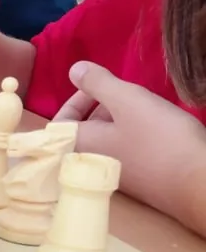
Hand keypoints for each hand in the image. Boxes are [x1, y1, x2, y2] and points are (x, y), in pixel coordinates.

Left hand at [56, 61, 205, 227]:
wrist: (195, 181)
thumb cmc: (158, 138)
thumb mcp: (128, 101)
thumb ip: (98, 83)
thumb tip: (74, 70)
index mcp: (78, 145)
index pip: (58, 123)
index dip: (75, 100)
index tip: (98, 86)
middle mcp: (89, 163)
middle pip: (83, 130)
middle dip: (99, 107)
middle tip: (125, 93)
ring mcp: (112, 173)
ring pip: (105, 139)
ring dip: (117, 119)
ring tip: (142, 106)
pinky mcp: (135, 179)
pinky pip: (123, 151)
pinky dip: (130, 135)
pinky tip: (152, 126)